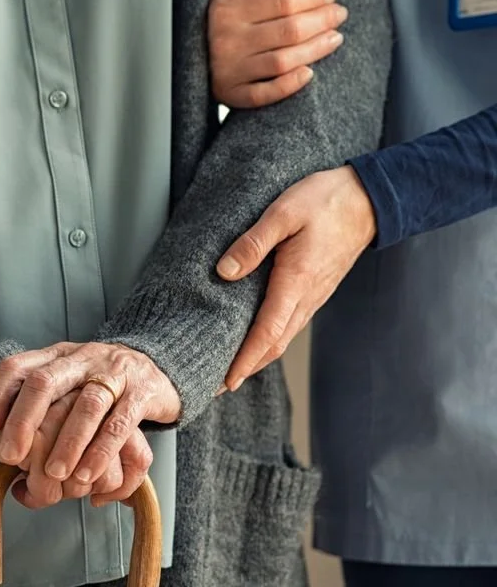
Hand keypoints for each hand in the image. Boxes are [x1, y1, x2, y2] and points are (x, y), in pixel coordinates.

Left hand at [0, 342, 179, 497]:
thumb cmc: (103, 385)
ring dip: (67, 443)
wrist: (161, 366)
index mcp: (57, 356)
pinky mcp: (143, 392)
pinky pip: (121, 423)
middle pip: (45, 382)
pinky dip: (102, 451)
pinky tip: (88, 475)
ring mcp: (114, 373)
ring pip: (87, 405)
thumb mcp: (68, 385)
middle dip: (24, 421)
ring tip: (55, 475)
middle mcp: (82, 358)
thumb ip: (40, 411)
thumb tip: (6, 459)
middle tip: (10, 456)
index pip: (17, 366)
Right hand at [209, 0, 347, 107]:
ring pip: (282, 61)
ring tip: (334, 39)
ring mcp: (227, 70)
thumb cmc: (226, 9)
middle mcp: (226, 39)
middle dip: (321, 21)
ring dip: (315, 50)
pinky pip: (264, 95)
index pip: (283, 1)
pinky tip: (309, 74)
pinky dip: (289, 86)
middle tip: (339, 16)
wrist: (194, 47)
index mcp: (227, 7)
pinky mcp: (230, 94)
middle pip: (288, 31)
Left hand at [216, 166, 376, 386]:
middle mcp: (306, 298)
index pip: (267, 334)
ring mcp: (313, 297)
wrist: (369, 199)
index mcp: (295, 282)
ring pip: (282, 338)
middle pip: (273, 345)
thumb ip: (253, 243)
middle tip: (216, 386)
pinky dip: (270, 341)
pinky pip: (289, 325)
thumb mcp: (284, 212)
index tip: (225, 382)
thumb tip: (224, 272)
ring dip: (257, 358)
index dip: (245, 361)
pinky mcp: (314, 292)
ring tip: (231, 370)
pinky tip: (256, 341)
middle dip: (245, 369)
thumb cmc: (326, 201)